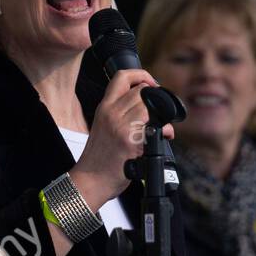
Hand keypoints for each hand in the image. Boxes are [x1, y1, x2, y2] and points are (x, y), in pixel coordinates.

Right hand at [70, 69, 175, 208]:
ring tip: (165, 128)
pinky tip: (164, 138)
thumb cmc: (99, 159)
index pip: (122, 77)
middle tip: (162, 113)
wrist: (90, 180)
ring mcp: (119, 125)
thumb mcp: (104, 128)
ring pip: (148, 105)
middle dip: (157, 99)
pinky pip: (153, 125)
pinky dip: (164, 130)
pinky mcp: (129, 140)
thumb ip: (121, 114)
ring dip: (162, 115)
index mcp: (104, 108)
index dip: (141, 75)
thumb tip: (148, 109)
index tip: (152, 84)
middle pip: (141, 91)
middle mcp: (110, 113)